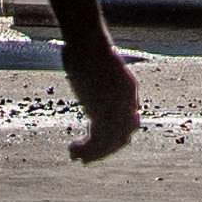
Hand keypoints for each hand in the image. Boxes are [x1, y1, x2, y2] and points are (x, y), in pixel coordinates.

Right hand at [60, 38, 142, 167]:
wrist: (88, 42)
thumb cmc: (86, 46)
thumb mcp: (97, 64)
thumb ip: (97, 77)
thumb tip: (84, 75)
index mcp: (128, 89)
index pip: (130, 122)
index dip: (116, 136)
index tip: (97, 141)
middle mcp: (127, 102)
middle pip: (122, 136)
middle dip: (105, 150)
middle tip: (87, 158)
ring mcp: (117, 108)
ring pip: (110, 142)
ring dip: (93, 153)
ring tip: (76, 155)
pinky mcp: (105, 112)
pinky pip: (98, 140)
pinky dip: (86, 150)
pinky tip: (72, 150)